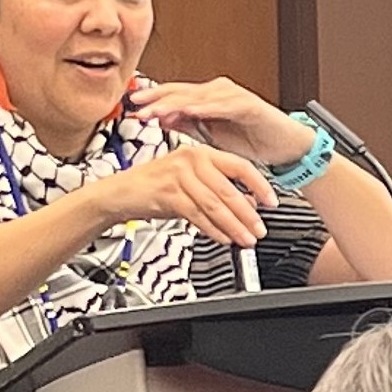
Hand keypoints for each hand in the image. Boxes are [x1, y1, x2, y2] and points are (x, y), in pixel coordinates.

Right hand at [95, 146, 278, 247]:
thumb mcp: (191, 182)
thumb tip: (248, 204)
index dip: (259, 185)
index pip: (240, 166)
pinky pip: (197, 215)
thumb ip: (218, 189)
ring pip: (215, 205)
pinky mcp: (168, 193)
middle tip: (260, 230)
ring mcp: (178, 176)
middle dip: (248, 214)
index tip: (272, 202)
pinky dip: (213, 229)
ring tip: (246, 239)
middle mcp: (191, 160)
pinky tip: (223, 238)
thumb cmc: (155, 186)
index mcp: (202, 153)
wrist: (119, 193)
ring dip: (234, 225)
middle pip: (229, 190)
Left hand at [126, 78, 313, 170]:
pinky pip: (221, 105)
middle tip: (136, 107)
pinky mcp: (248, 104)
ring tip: (155, 111)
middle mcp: (218, 92)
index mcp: (208, 99)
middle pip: (182, 92)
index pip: (175, 95)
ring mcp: (233, 96)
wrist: (286, 147)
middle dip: (157, 99)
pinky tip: (189, 111)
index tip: (132, 106)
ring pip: (197, 97)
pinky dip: (204, 108)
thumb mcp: (212, 135)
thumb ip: (188, 124)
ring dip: (175, 103)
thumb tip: (162, 118)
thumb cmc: (253, 140)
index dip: (153, 100)